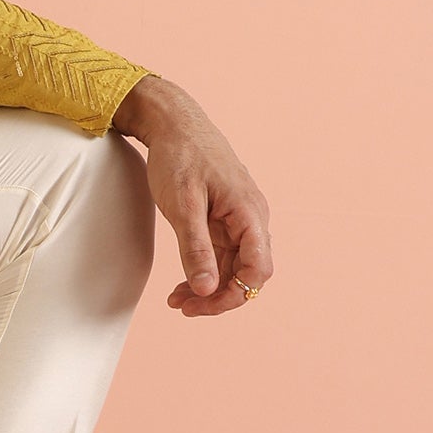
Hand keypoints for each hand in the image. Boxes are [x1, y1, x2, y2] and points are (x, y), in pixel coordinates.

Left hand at [111, 74, 273, 316]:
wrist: (174, 125)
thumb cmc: (180, 158)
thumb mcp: (182, 206)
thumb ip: (195, 249)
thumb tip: (206, 289)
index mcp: (249, 213)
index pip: (257, 269)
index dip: (232, 295)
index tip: (198, 306)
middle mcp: (252, 218)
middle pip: (248, 273)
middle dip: (217, 296)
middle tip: (181, 307)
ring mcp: (240, 219)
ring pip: (234, 266)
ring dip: (209, 287)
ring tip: (176, 300)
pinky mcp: (225, 219)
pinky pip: (223, 254)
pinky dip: (205, 271)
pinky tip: (184, 283)